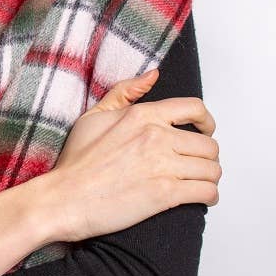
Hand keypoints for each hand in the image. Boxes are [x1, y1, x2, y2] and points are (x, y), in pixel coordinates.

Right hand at [46, 69, 220, 242]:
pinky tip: (201, 198)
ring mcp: (163, 165)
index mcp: (143, 115)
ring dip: (209, 178)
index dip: (207, 122)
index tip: (206, 131)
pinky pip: (206, 192)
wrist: (64, 199)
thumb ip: (124, 92)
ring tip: (199, 183)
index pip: (194, 109)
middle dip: (207, 158)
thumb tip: (152, 76)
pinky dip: (209, 196)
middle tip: (197, 166)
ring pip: (212, 169)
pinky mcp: (165, 194)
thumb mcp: (93, 116)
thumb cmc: (75, 163)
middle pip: (209, 145)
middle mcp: (157, 137)